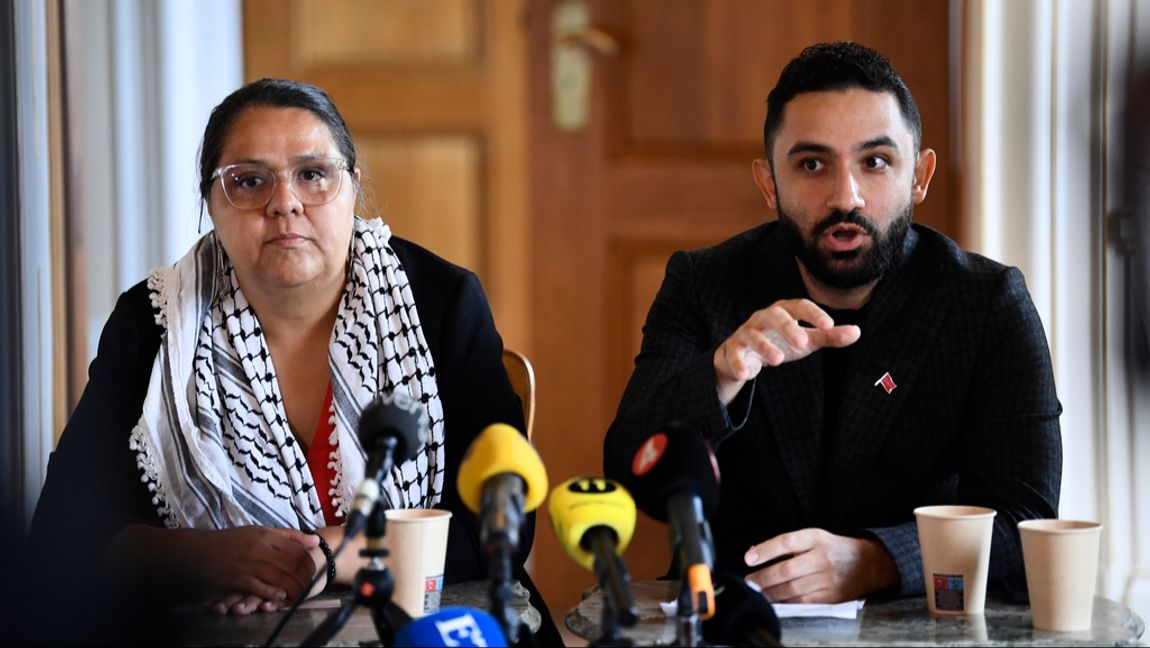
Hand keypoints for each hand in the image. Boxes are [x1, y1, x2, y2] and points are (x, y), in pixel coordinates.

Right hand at [186, 526, 319, 612]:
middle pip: (288, 563)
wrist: (200, 551)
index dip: (307, 561)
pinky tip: (281, 597)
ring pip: (276, 576)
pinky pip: (257, 586)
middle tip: (311, 586)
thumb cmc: (232, 541)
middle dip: (303, 577)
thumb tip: (316, 541)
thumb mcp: (260, 532)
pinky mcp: (235, 578)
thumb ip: (288, 536)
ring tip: (301, 594)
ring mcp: (247, 563)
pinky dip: (271, 592)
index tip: (314, 570)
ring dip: (291, 587)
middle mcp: (258, 548)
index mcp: (265, 536)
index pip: (295, 548)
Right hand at [714, 299, 860, 403]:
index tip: (829, 325)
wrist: (745, 354)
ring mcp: (746, 332)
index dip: (813, 314)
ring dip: (765, 347)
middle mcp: (763, 317)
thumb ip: (829, 336)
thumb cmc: (780, 342)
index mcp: (783, 311)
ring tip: (779, 361)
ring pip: (753, 335)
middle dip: (787, 327)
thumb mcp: (806, 340)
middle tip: (803, 342)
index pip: (798, 305)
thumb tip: (857, 332)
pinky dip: (739, 364)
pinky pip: (734, 354)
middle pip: (773, 315)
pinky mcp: (733, 349)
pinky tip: (747, 375)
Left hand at [743, 528, 896, 602]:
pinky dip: (786, 602)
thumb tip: (755, 552)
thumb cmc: (834, 549)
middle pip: (786, 570)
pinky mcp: (831, 596)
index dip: (766, 550)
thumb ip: (787, 545)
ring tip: (759, 592)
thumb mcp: (814, 538)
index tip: (749, 558)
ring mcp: (828, 579)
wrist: (869, 564)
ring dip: (771, 593)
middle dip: (763, 577)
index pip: (787, 542)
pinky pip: (803, 601)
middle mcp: (822, 558)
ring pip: (792, 589)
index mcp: (816, 538)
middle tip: (749, 581)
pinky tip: (776, 600)